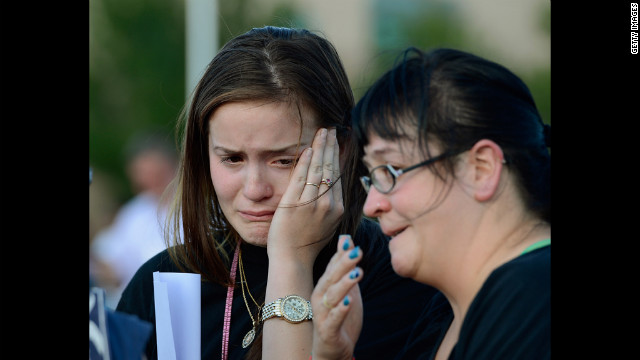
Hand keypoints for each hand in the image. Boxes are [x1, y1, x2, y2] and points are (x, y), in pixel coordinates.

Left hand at [267, 127, 343, 264]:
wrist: (293, 259)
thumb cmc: (307, 243)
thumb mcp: (327, 224)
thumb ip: (331, 204)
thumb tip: (331, 184)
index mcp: (338, 208)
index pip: (338, 175)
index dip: (337, 156)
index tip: (336, 141)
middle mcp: (328, 204)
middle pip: (330, 168)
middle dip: (331, 146)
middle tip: (330, 129)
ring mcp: (311, 203)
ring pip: (318, 169)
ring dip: (320, 147)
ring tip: (322, 132)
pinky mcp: (294, 203)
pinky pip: (302, 178)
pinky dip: (306, 162)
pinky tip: (308, 148)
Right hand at [311, 234, 362, 359]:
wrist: (332, 351)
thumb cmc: (338, 316)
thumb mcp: (345, 288)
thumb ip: (345, 265)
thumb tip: (346, 239)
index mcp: (324, 287)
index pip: (332, 267)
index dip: (341, 256)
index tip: (352, 243)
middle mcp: (320, 298)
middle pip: (331, 279)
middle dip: (343, 265)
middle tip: (357, 252)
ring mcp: (322, 315)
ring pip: (331, 297)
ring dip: (344, 284)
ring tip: (357, 273)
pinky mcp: (327, 332)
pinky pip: (333, 320)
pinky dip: (340, 311)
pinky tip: (349, 302)